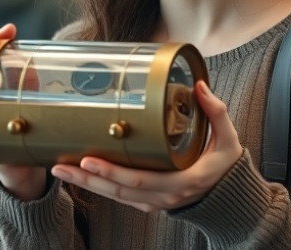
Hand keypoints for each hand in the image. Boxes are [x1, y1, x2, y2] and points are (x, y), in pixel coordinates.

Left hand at [50, 81, 242, 211]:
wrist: (229, 196)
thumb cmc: (226, 166)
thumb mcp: (228, 139)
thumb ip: (215, 112)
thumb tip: (199, 86)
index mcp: (181, 181)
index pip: (139, 180)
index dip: (111, 172)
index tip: (88, 159)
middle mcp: (164, 197)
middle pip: (118, 191)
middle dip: (86, 179)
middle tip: (61, 165)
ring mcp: (154, 203)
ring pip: (114, 197)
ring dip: (85, 184)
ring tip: (60, 168)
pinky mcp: (147, 202)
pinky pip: (119, 197)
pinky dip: (97, 186)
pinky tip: (79, 174)